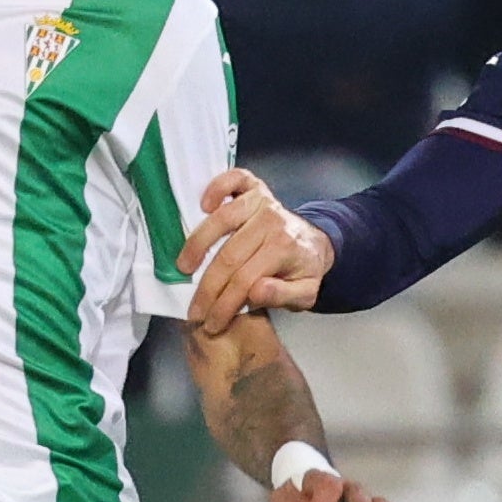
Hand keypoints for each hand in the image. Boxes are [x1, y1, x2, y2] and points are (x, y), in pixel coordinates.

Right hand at [180, 169, 333, 330]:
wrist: (317, 244)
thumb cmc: (304, 271)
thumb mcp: (304, 294)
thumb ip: (283, 295)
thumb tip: (256, 291)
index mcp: (284, 249)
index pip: (245, 280)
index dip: (223, 304)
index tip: (210, 322)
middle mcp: (272, 221)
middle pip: (229, 256)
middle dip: (207, 288)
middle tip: (194, 310)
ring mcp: (263, 201)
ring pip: (222, 220)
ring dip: (198, 244)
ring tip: (184, 267)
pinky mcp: (255, 188)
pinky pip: (235, 179)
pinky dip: (217, 187)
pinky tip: (204, 205)